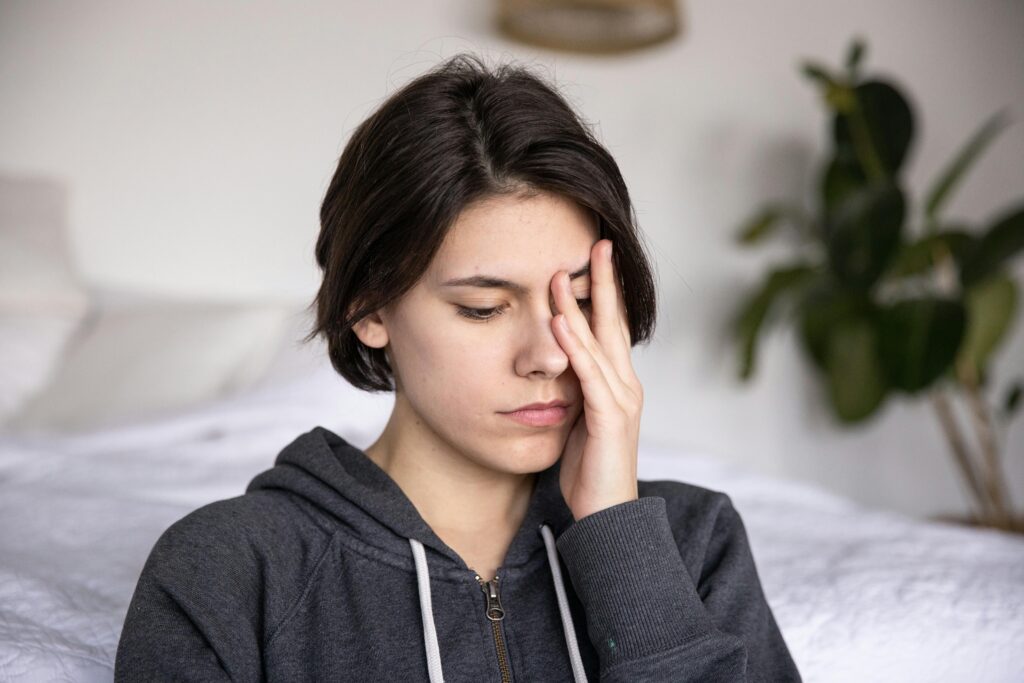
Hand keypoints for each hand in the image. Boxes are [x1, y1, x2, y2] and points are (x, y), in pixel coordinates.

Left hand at [551, 238, 643, 520]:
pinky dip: (575, 347)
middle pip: (614, 323)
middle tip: (598, 244)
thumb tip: (554, 365)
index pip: (611, 329)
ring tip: (560, 274)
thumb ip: (573, 391)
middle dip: (603, 283)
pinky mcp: (609, 419)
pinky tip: (559, 324)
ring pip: (599, 343)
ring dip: (579, 307)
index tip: (591, 260)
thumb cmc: (590, 472)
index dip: (602, 293)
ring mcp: (621, 401)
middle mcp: (625, 385)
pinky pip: (590, 375)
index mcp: (617, 384)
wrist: (607, 517)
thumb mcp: (578, 421)